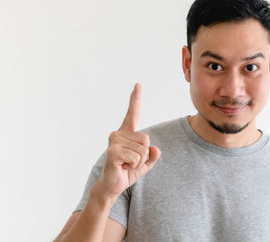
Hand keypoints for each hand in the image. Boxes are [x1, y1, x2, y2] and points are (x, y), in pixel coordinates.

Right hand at [96, 83, 161, 199]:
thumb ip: (152, 155)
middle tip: (130, 162)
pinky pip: (137, 157)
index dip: (135, 98)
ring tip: (126, 165)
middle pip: (146, 139)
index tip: (138, 84)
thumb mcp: (145, 163)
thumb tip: (155, 149)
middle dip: (144, 155)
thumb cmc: (127, 172)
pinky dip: (135, 166)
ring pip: (143, 149)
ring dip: (139, 162)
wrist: (113, 186)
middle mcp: (118, 133)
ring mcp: (114, 141)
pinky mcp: (113, 151)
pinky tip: (123, 167)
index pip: (132, 113)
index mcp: (126, 133)